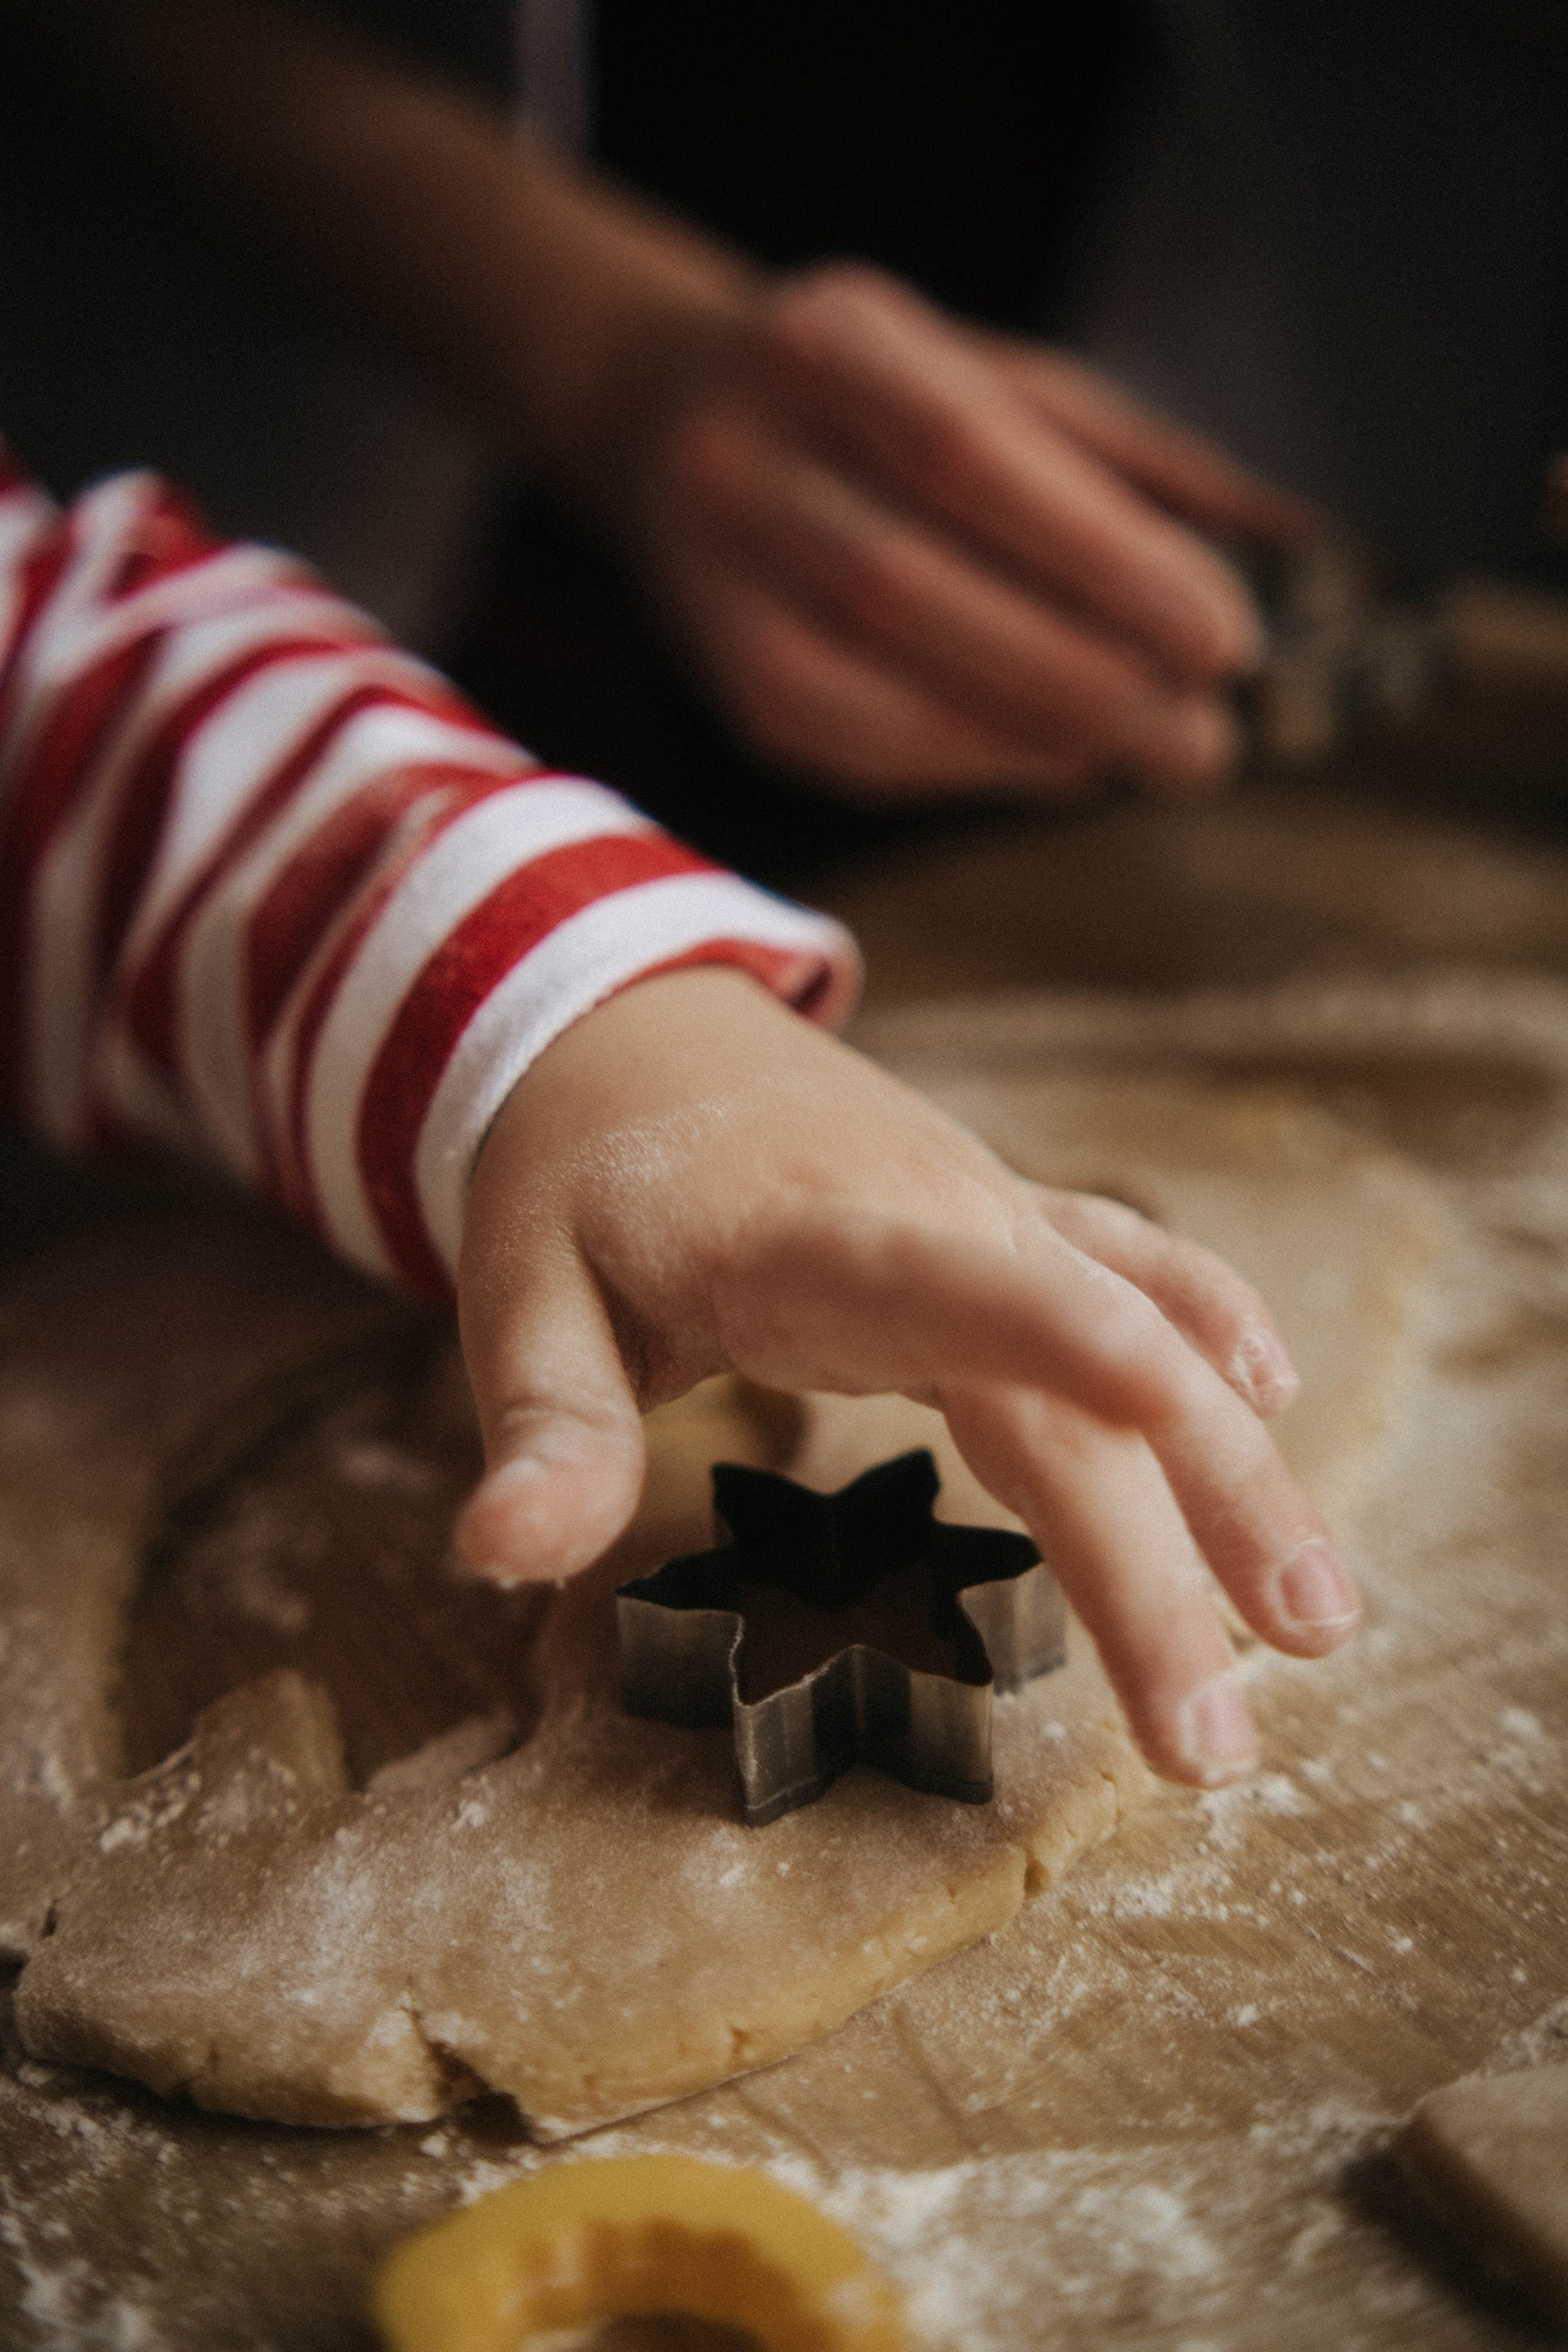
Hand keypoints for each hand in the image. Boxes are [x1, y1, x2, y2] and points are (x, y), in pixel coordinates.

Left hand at [454, 970, 1358, 1785]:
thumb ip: (542, 1425)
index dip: (1066, 1337)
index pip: (955, 1286)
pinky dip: (1209, 1324)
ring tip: (1320, 1624)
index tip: (1175, 1403)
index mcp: (815, 1235)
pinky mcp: (1005, 1220)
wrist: (632, 1027)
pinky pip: (1130, 1267)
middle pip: (1075, 1390)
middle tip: (1210, 1748)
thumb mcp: (518, 1293)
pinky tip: (1274, 1399)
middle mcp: (937, 1217)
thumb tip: (503, 1557)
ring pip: (1143, 1342)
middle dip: (1161, 1561)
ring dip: (1238, 1473)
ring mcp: (987, 1211)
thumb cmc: (573, 1175)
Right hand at [605, 263, 1311, 801]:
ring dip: (1032, 740)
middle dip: (1079, 673)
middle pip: (909, 585)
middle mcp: (741, 456)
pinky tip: (1066, 764)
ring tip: (1155, 755)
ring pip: (868, 692)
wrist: (674, 419)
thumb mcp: (1003, 375)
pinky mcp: (727, 685)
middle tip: (1206, 734)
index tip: (1221, 634)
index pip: (964, 453)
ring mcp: (713, 580)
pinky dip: (976, 767)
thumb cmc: (884, 401)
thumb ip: (1132, 460)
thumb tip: (1288, 549)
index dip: (1098, 555)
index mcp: (829, 342)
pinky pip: (854, 752)